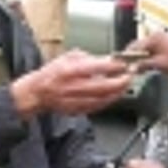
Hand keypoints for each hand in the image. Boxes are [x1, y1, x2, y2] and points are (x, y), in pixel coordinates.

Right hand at [11, 50, 131, 117]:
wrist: (37, 93)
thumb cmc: (52, 73)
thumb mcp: (68, 57)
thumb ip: (87, 58)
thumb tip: (105, 59)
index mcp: (71, 70)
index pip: (98, 67)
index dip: (115, 66)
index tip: (124, 64)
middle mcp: (74, 86)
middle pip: (104, 86)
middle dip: (121, 81)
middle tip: (129, 76)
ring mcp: (76, 100)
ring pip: (103, 99)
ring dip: (117, 92)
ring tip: (125, 85)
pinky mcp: (77, 110)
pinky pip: (98, 106)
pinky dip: (108, 101)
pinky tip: (114, 95)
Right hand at [127, 32, 167, 74]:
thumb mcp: (159, 65)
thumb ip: (143, 65)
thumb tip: (133, 67)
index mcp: (154, 38)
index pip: (134, 46)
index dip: (127, 57)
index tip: (123, 65)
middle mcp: (158, 36)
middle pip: (139, 47)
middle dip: (134, 58)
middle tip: (130, 69)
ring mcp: (163, 39)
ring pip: (146, 49)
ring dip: (142, 59)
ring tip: (140, 69)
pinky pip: (154, 50)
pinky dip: (150, 57)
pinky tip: (150, 66)